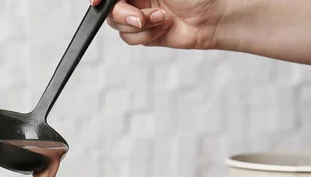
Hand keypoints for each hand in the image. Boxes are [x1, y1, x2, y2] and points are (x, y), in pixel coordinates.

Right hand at [91, 0, 223, 48]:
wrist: (214, 17)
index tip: (96, 1)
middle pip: (109, 10)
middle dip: (123, 15)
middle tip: (139, 18)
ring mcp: (139, 17)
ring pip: (119, 27)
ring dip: (141, 26)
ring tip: (163, 19)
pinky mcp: (145, 35)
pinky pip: (131, 39)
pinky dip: (147, 36)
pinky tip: (164, 27)